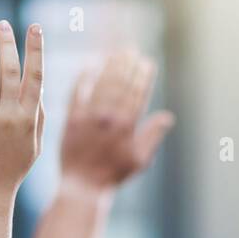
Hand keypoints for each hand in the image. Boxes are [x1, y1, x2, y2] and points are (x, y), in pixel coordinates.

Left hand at [0, 20, 44, 203]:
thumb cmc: (11, 169)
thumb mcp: (33, 145)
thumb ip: (38, 116)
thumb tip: (37, 86)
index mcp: (29, 119)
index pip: (36, 76)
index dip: (36, 49)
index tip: (35, 27)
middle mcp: (9, 117)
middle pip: (11, 70)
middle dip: (8, 43)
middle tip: (3, 24)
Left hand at [60, 51, 173, 192]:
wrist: (83, 186)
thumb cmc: (114, 175)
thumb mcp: (140, 160)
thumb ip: (153, 135)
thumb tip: (167, 117)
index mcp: (127, 127)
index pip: (137, 93)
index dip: (143, 76)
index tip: (147, 63)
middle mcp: (108, 118)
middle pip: (120, 84)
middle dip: (127, 65)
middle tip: (131, 51)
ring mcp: (88, 117)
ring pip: (101, 85)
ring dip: (110, 66)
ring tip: (116, 54)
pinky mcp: (71, 119)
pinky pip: (77, 92)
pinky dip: (83, 77)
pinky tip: (89, 64)